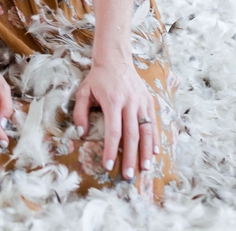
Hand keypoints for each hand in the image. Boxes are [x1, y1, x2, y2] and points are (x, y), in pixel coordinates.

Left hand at [73, 53, 159, 178]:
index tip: (109, 166)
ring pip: (146, 130)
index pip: (114, 131)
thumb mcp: (83, 92)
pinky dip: (155, 138)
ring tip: (145, 169)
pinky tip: (154, 152)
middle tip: (129, 176)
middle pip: (132, 135)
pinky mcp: (148, 100)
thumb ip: (80, 113)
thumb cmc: (98, 78)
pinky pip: (153, 122)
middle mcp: (129, 102)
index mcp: (112, 101)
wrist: (115, 59)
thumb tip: (81, 134)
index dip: (112, 150)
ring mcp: (141, 101)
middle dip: (131, 157)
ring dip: (146, 151)